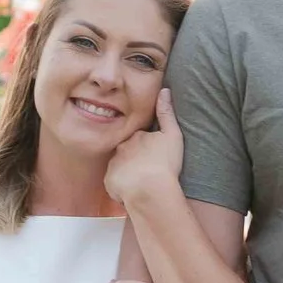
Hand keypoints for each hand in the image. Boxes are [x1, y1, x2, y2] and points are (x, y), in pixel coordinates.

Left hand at [104, 88, 185, 210]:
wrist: (151, 190)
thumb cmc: (165, 164)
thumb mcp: (173, 135)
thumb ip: (167, 113)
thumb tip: (164, 91)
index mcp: (136, 136)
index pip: (139, 140)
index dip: (146, 148)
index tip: (155, 158)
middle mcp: (122, 148)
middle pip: (127, 153)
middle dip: (134, 160)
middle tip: (148, 172)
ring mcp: (114, 165)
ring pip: (120, 168)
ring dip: (128, 174)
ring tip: (142, 184)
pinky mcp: (109, 181)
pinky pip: (115, 183)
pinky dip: (122, 187)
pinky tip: (134, 192)